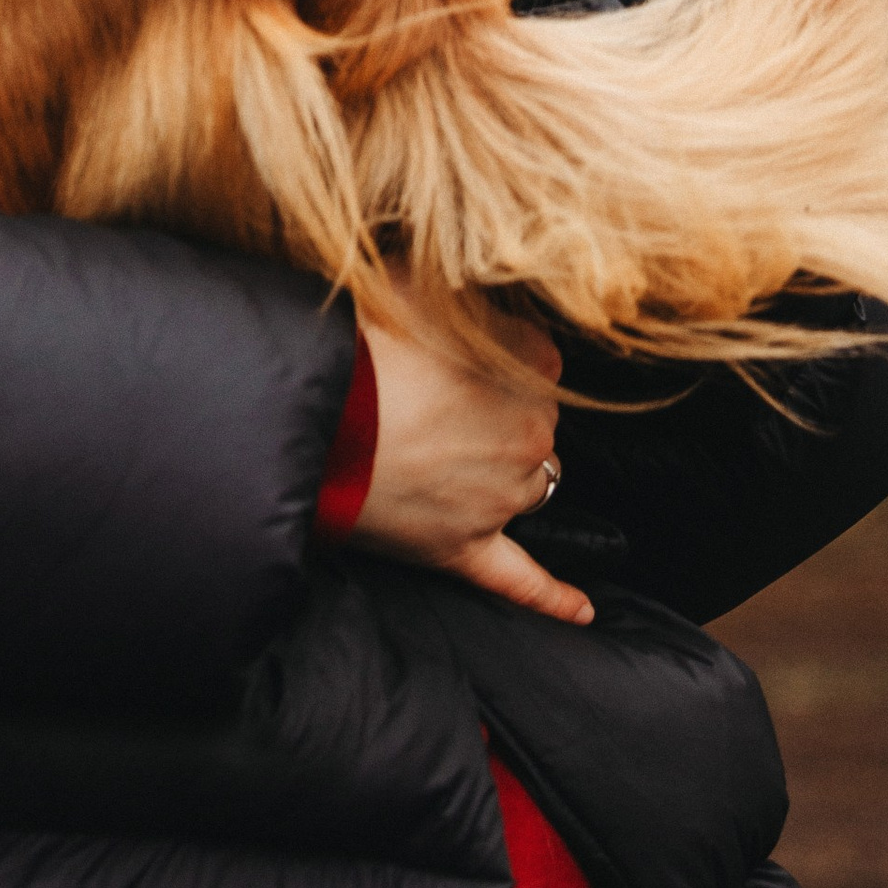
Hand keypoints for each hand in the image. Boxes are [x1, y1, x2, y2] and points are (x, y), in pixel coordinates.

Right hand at [354, 267, 590, 623]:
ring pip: (526, 485)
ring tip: (444, 451)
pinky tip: (581, 611)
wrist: (306, 414)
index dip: (493, 352)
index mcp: (533, 367)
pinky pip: (520, 581)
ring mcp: (500, 498)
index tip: (452, 349)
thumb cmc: (359, 341)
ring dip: (501, 471)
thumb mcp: (414, 281)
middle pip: (534, 421)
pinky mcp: (462, 548)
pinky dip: (553, 598)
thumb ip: (460, 289)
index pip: (539, 358)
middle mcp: (532, 434)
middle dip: (495, 410)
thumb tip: (474, 276)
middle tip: (432, 393)